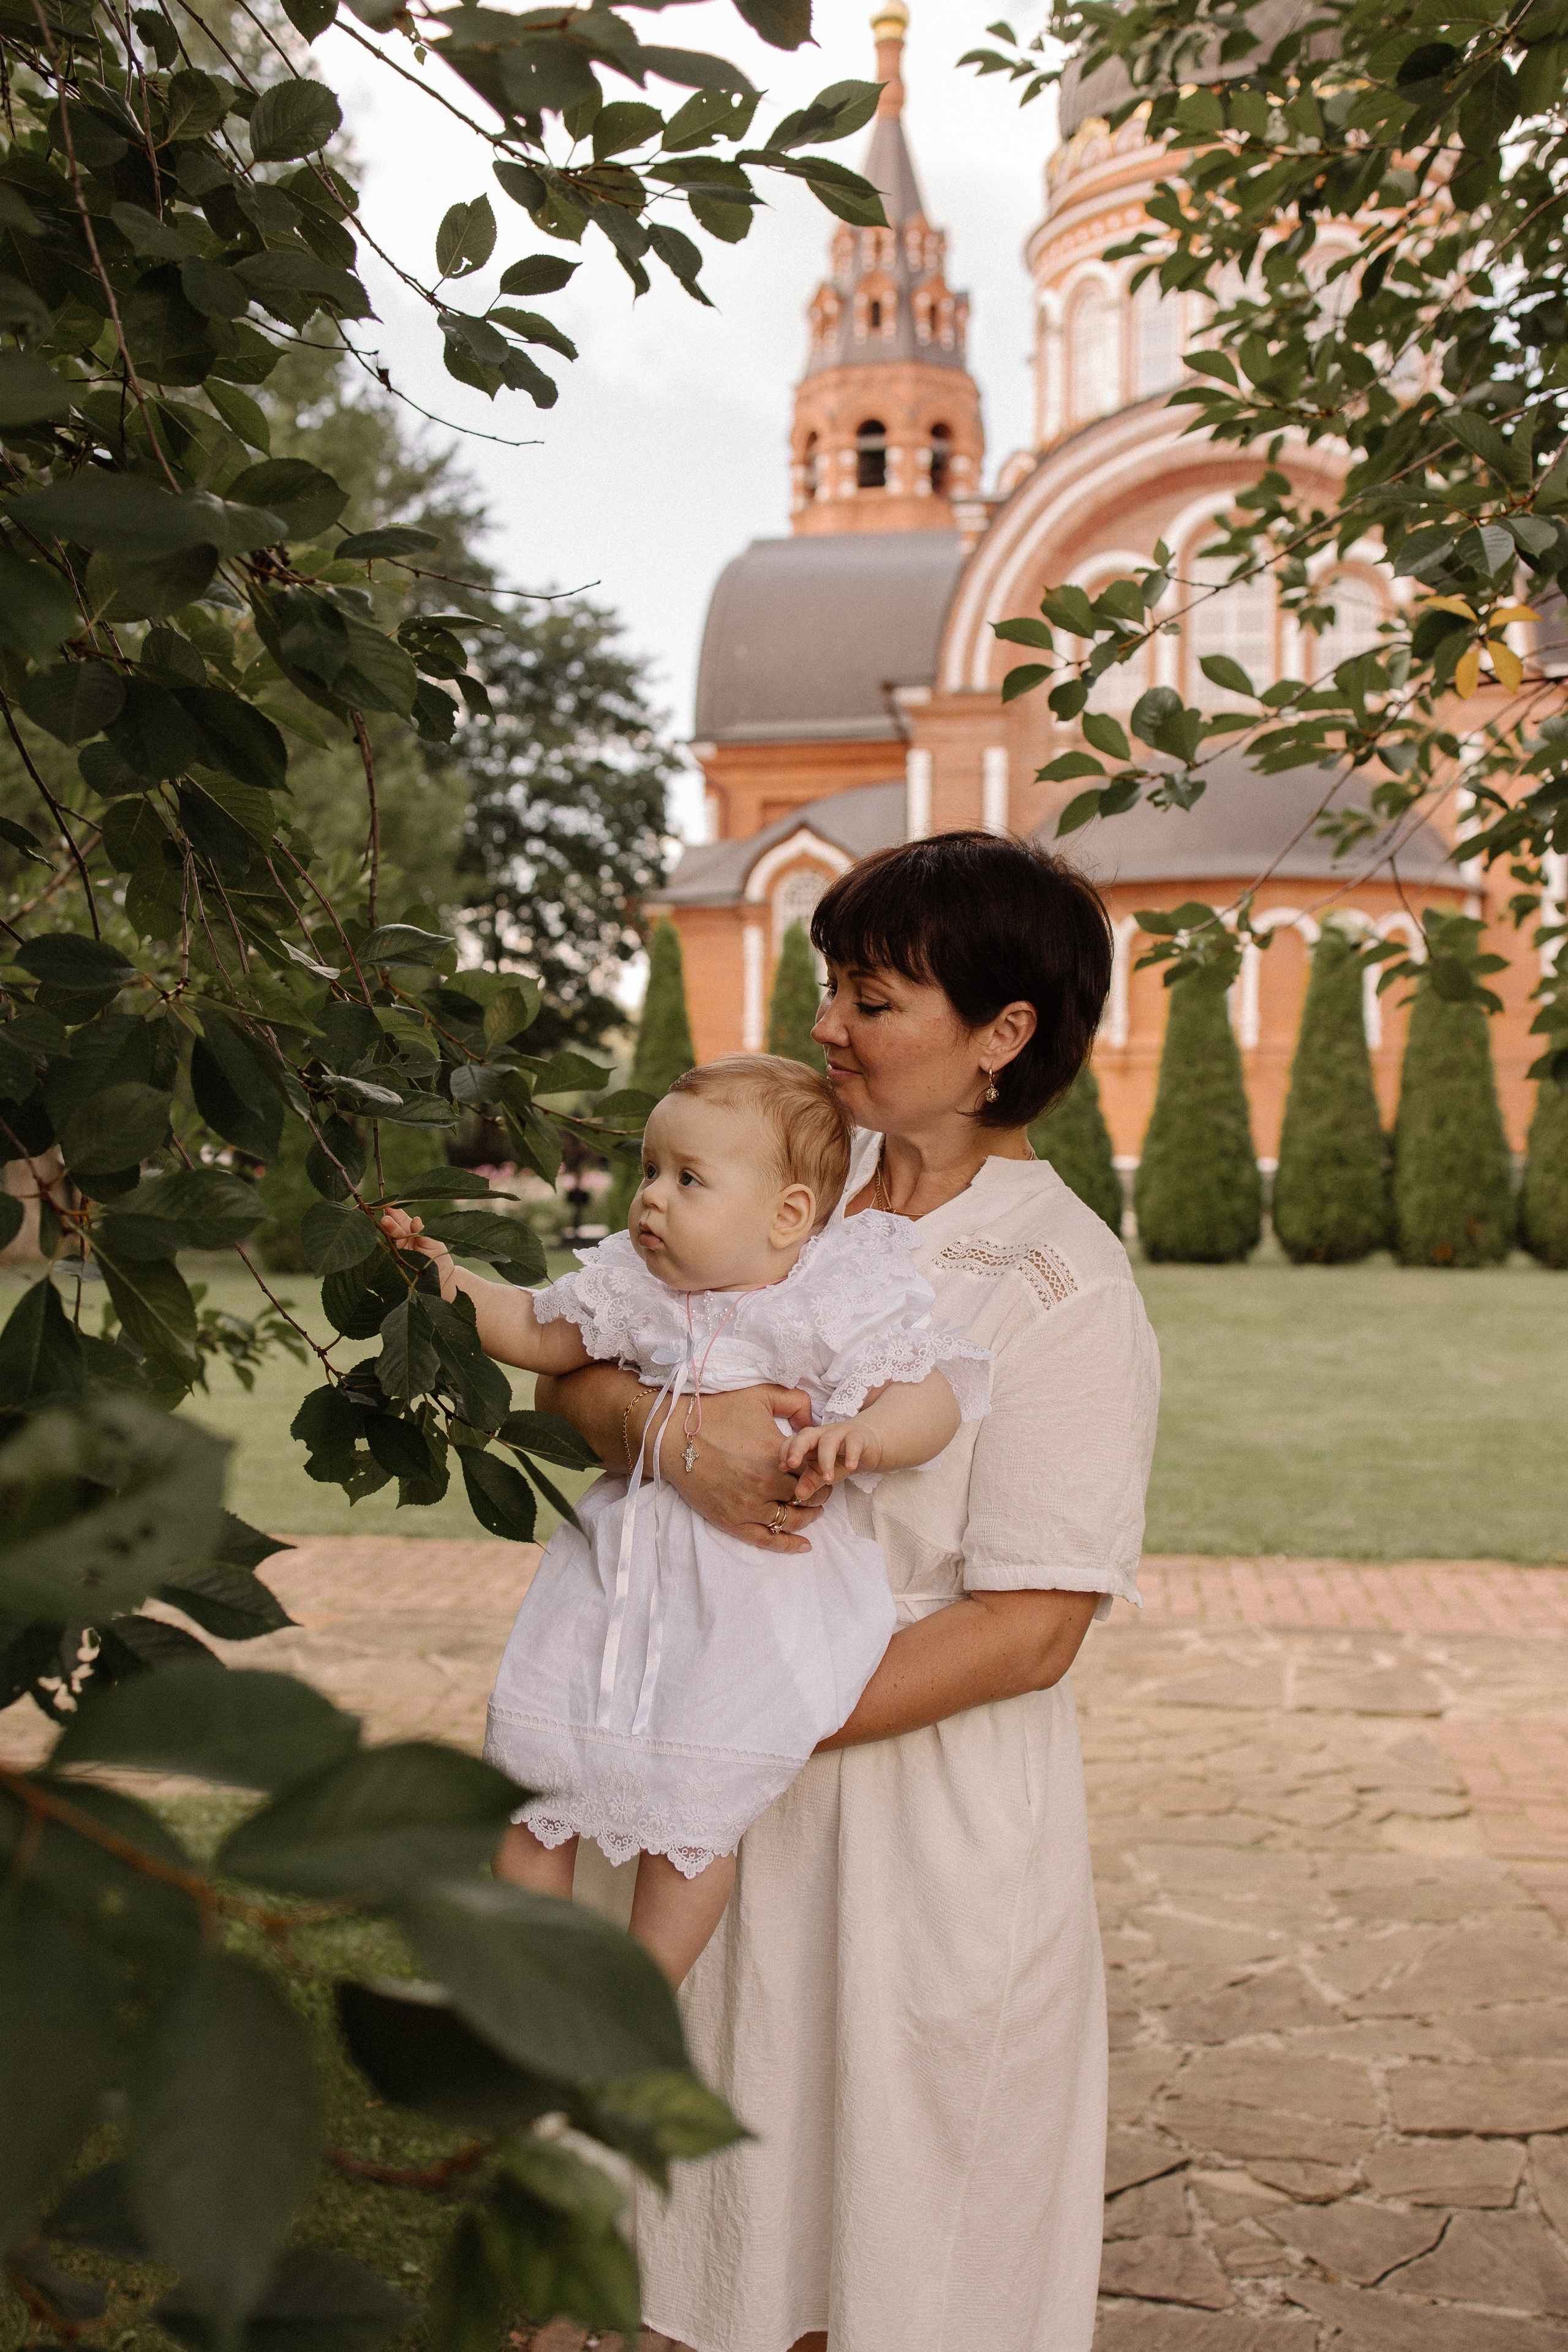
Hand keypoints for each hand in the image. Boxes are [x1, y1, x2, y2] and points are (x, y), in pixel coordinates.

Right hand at [378, 1205, 455, 1297]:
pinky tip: (390, 1238)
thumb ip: (423, 1232)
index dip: (395, 1212)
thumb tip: (415, 1220)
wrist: (443, 1281)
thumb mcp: (434, 1243)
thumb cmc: (439, 1259)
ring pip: (390, 1241)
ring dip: (388, 1232)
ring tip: (386, 1221)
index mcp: (411, 1233)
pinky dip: (391, 1247)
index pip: (401, 1220)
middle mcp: (402, 1242)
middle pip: (393, 1230)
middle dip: (389, 1223)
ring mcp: (399, 1253)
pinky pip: (391, 1255)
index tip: (389, 1204)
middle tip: (385, 1217)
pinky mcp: (397, 1265)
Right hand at [658, 1384, 822, 1552]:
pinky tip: (804, 1545)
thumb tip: (814, 1422)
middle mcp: (765, 1484)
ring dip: (808, 1517)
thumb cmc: (715, 1412)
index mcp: (775, 1455)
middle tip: (822, 1488)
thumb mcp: (759, 1395)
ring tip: (814, 1510)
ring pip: (791, 1520)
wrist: (672, 1436)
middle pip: (807, 1497)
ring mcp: (747, 1506)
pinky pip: (766, 1539)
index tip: (825, 1467)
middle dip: (819, 1492)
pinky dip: (787, 1544)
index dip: (823, 1469)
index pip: (815, 1470)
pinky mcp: (730, 1521)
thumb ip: (794, 1402)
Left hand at [782, 1416, 882, 1501]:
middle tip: (792, 1464)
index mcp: (808, 1442)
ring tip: (827, 1479)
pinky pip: (854, 1442)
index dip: (784, 1452)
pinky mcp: (858, 1436)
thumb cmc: (840, 1458)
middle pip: (805, 1435)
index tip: (782, 1468)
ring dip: (826, 1460)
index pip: (791, 1441)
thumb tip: (798, 1496)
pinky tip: (851, 1468)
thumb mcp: (823, 1472)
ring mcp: (840, 1433)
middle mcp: (821, 1434)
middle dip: (797, 1448)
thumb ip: (810, 1482)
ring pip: (829, 1441)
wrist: (868, 1446)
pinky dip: (851, 1454)